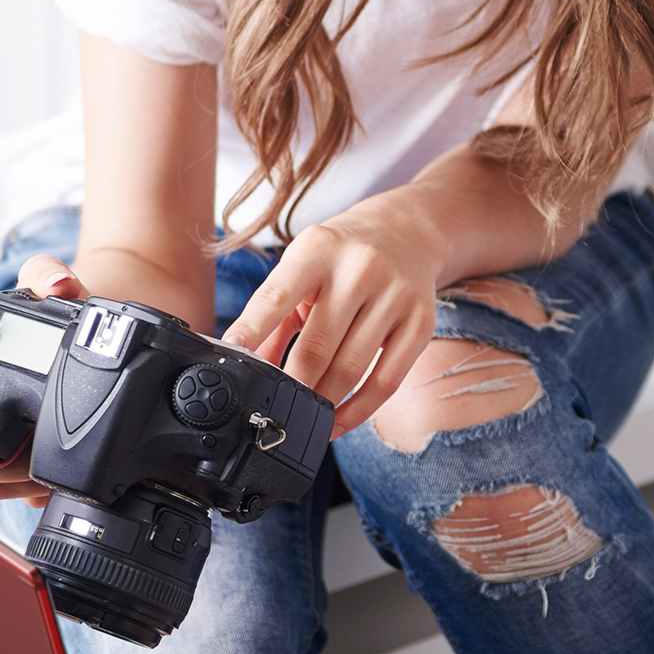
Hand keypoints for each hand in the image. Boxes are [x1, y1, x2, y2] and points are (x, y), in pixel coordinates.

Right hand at [0, 254, 83, 501]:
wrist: (83, 339)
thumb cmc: (54, 310)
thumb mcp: (48, 284)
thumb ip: (48, 272)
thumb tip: (61, 284)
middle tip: (34, 456)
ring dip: (16, 480)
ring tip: (51, 469)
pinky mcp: (10, 459)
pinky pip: (9, 489)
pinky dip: (32, 491)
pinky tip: (57, 479)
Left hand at [222, 206, 445, 438]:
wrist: (407, 232)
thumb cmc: (341, 257)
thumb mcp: (302, 269)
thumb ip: (275, 316)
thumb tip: (250, 367)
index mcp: (318, 249)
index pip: (278, 295)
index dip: (253, 327)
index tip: (232, 353)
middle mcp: (359, 268)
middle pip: (317, 347)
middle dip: (292, 384)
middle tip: (275, 405)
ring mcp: (395, 295)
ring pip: (350, 369)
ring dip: (322, 402)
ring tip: (304, 414)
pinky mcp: (420, 322)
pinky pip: (386, 382)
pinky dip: (358, 410)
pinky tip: (338, 421)